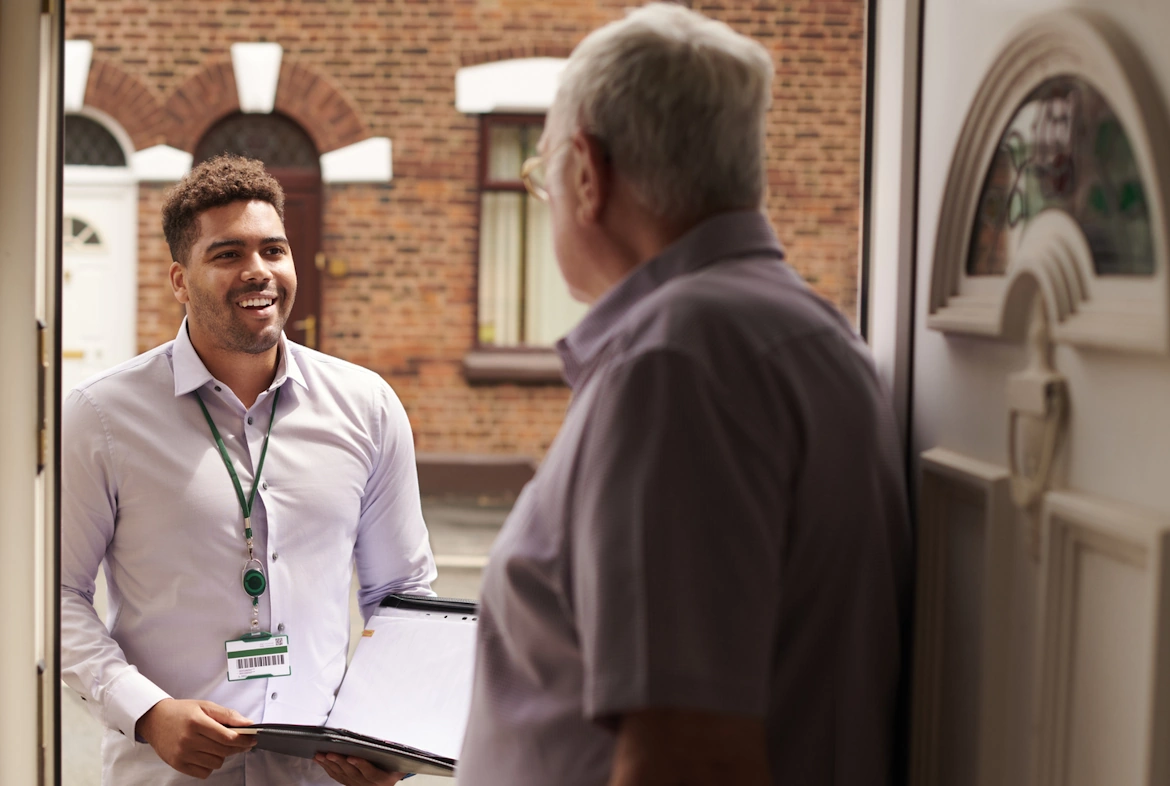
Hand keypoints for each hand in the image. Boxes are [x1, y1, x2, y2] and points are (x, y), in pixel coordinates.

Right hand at [135, 698, 256, 778]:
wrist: (154, 720)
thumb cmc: (181, 712)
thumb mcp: (205, 706)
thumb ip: (227, 715)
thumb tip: (247, 723)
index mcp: (196, 722)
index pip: (227, 737)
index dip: (244, 739)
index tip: (252, 738)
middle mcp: (188, 740)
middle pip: (223, 751)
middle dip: (238, 747)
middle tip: (243, 742)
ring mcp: (182, 754)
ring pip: (216, 763)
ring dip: (223, 756)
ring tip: (219, 745)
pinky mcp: (178, 765)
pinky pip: (204, 773)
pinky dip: (210, 765)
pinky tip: (207, 754)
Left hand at [315, 753, 406, 784]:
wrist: (389, 783)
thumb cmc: (394, 769)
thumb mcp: (399, 764)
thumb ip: (395, 755)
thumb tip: (394, 741)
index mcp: (383, 779)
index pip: (371, 773)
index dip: (361, 765)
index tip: (352, 757)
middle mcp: (369, 785)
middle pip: (353, 774)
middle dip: (340, 763)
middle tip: (330, 753)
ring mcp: (358, 785)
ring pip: (342, 776)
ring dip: (330, 765)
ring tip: (321, 755)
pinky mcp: (349, 784)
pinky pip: (337, 777)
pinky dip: (328, 768)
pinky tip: (321, 761)